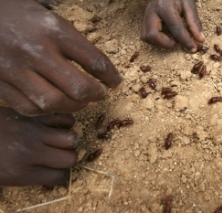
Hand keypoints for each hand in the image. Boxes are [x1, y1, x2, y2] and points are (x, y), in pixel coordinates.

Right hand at [0, 0, 122, 115]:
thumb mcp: (50, 18)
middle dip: (95, 95)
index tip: (116, 83)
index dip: (111, 76)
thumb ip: (73, 42)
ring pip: (53, 102)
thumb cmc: (20, 15)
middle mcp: (36, 50)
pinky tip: (53, 104)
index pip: (94, 61)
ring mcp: (15, 69)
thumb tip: (99, 69)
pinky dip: (46, 111)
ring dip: (73, 107)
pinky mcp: (0, 83)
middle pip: (77, 87)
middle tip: (99, 95)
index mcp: (54, 30)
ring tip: (79, 102)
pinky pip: (28, 107)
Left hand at [0, 107, 77, 185]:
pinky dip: (66, 122)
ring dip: (69, 141)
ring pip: (71, 138)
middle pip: (70, 158)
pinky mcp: (34, 117)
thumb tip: (54, 173)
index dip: (61, 174)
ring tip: (60, 139)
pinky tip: (58, 125)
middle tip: (60, 155)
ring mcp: (35, 132)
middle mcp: (33, 154)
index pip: (60, 177)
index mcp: (24, 173)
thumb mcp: (4, 177)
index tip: (58, 170)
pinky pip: (63, 118)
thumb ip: (31, 176)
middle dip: (68, 158)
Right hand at [140, 0, 204, 52]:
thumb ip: (194, 23)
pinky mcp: (143, 20)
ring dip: (159, 43)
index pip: (175, 28)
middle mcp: (152, 12)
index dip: (185, 41)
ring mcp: (145, 16)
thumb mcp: (189, 5)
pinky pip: (144, 36)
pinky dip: (154, 40)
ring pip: (146, 37)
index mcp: (165, 7)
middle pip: (153, 35)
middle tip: (176, 41)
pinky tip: (163, 36)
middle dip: (166, 43)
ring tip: (170, 38)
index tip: (193, 49)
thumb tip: (200, 40)